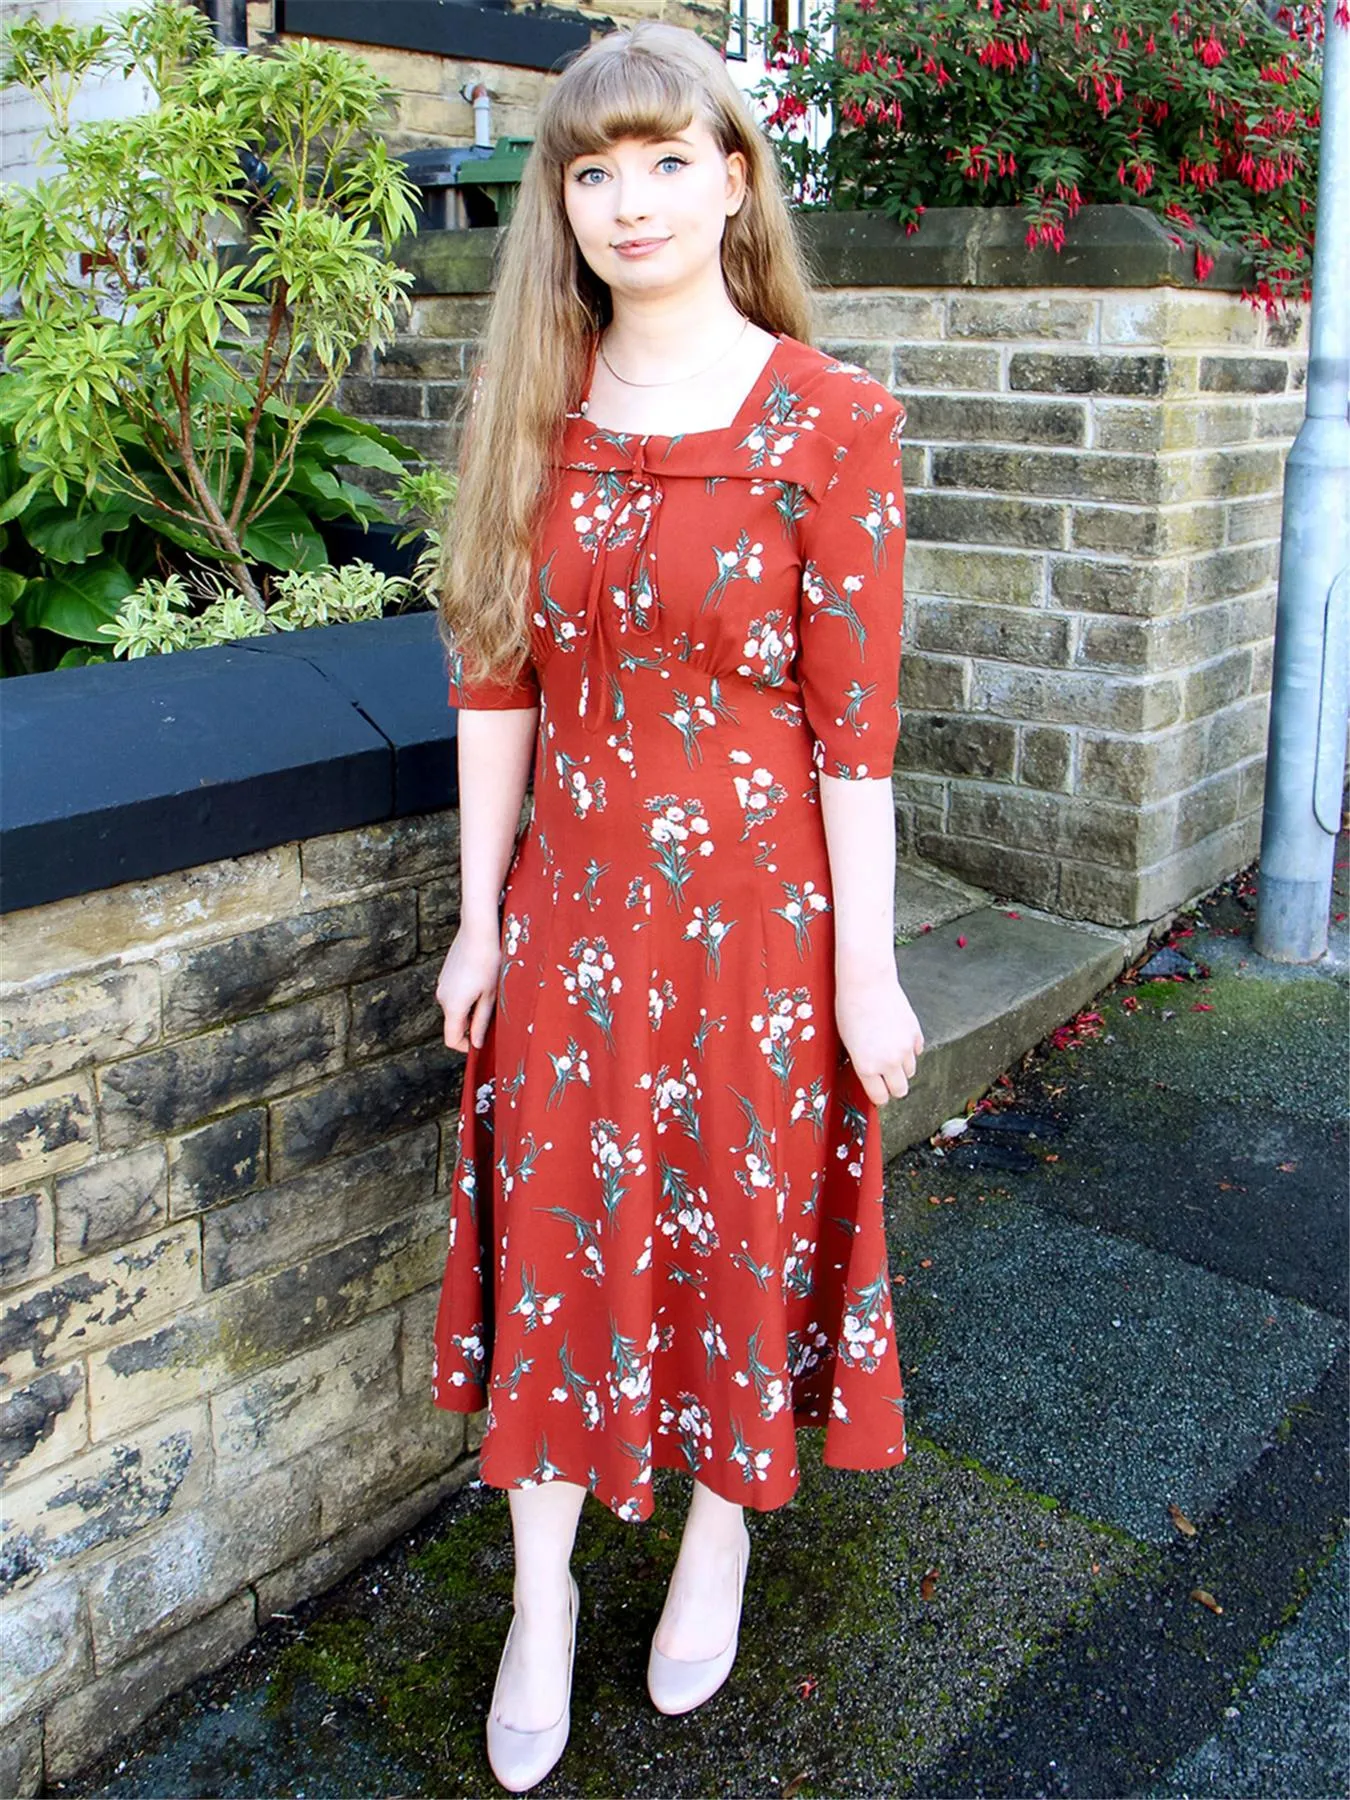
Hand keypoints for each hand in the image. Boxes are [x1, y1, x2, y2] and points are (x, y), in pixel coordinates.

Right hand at [436, 923, 501, 1051]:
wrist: (478, 930)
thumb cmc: (488, 961)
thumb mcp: (490, 996)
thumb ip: (481, 1022)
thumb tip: (476, 1043)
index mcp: (452, 1006)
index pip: (451, 1039)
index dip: (465, 1046)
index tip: (480, 1042)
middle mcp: (442, 997)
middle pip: (453, 1023)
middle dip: (470, 1025)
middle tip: (492, 1013)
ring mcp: (441, 984)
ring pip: (454, 1008)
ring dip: (469, 1009)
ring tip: (488, 993)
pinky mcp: (445, 975)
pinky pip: (453, 994)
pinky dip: (465, 996)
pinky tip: (481, 981)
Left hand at [836, 965, 924, 1106]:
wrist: (866, 983)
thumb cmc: (850, 1009)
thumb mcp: (849, 1042)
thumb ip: (863, 1063)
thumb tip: (872, 1077)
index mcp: (867, 1067)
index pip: (880, 1097)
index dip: (878, 1096)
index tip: (878, 1092)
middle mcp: (888, 1062)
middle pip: (900, 1090)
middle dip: (893, 1086)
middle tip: (886, 1077)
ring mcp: (904, 1048)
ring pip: (910, 1071)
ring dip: (902, 1066)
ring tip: (889, 1051)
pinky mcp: (915, 1034)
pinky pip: (917, 1051)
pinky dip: (910, 1049)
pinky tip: (898, 1037)